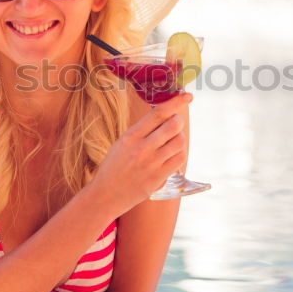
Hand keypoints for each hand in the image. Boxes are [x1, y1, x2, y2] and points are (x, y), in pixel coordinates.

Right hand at [92, 93, 190, 211]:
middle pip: (173, 125)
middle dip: (179, 121)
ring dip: (180, 138)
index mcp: (130, 136)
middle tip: (176, 123)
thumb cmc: (113, 167)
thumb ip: (141, 131)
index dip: (176, 102)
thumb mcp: (121, 143)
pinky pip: (179, 159)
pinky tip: (173, 153)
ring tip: (172, 141)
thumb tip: (165, 117)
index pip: (158, 113)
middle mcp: (141, 148)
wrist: (105, 195)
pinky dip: (180, 153)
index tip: (187, 96)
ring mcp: (151, 164)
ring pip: (179, 142)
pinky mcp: (158, 178)